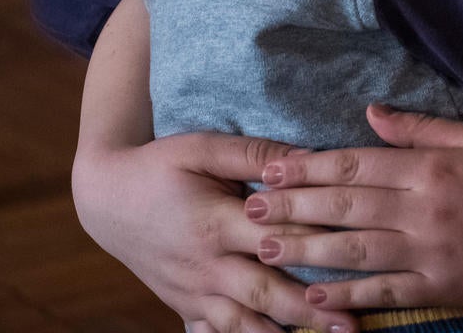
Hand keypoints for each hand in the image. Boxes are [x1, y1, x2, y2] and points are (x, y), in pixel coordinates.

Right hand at [72, 132, 356, 332]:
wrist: (107, 201)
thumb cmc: (161, 166)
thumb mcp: (204, 148)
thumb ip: (256, 153)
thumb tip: (310, 156)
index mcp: (215, 223)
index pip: (275, 238)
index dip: (315, 248)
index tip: (356, 259)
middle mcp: (206, 265)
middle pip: (265, 292)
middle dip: (310, 311)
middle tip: (351, 326)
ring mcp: (193, 292)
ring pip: (243, 323)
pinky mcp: (185, 306)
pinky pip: (218, 332)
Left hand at [244, 104, 462, 312]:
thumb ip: (422, 128)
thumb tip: (370, 113)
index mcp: (434, 166)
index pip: (358, 163)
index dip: (309, 167)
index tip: (271, 169)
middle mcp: (427, 207)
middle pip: (346, 204)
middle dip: (294, 207)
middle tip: (249, 210)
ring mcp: (433, 251)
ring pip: (356, 250)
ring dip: (308, 249)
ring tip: (267, 248)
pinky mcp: (443, 287)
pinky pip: (386, 292)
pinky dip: (349, 295)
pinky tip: (316, 294)